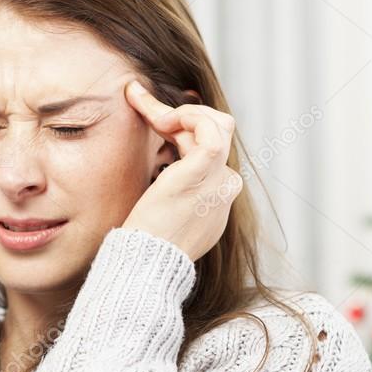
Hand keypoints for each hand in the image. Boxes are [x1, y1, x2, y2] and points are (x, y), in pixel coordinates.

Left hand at [121, 79, 242, 261]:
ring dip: (185, 111)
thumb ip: (175, 195)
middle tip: (148, 109)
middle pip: (219, 133)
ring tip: (152, 113)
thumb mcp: (167, 218)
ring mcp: (219, 181)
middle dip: (186, 115)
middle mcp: (225, 189)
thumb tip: (163, 171)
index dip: (183, 130)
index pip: (209, 151)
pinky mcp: (204, 172)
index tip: (153, 119)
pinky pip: (208, 130)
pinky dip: (188, 115)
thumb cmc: (146, 245)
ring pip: (218, 125)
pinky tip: (161, 118)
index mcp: (216, 199)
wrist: (146, 262)